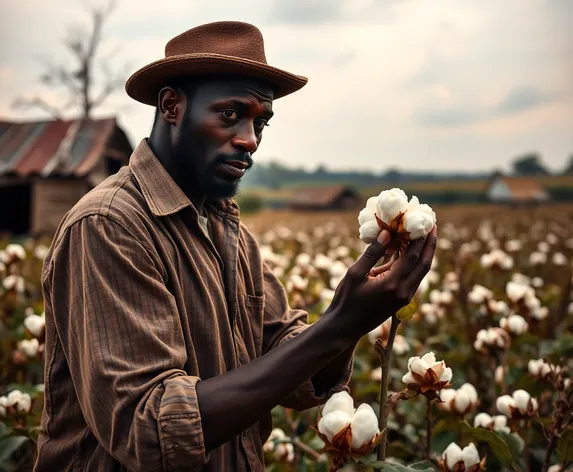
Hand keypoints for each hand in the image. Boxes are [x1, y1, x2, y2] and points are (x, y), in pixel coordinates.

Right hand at [327, 226, 437, 340]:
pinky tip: (410, 251)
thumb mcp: (355, 273)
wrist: (345, 327)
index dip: (420, 238)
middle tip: (432, 224)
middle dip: (430, 243)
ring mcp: (404, 298)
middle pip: (424, 264)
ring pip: (421, 272)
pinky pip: (414, 278)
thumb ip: (373, 253)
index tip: (423, 220)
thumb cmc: (346, 299)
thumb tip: (387, 233)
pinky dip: (415, 263)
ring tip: (425, 235)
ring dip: (425, 253)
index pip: (412, 256)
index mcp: (392, 285)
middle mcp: (403, 292)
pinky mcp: (401, 301)